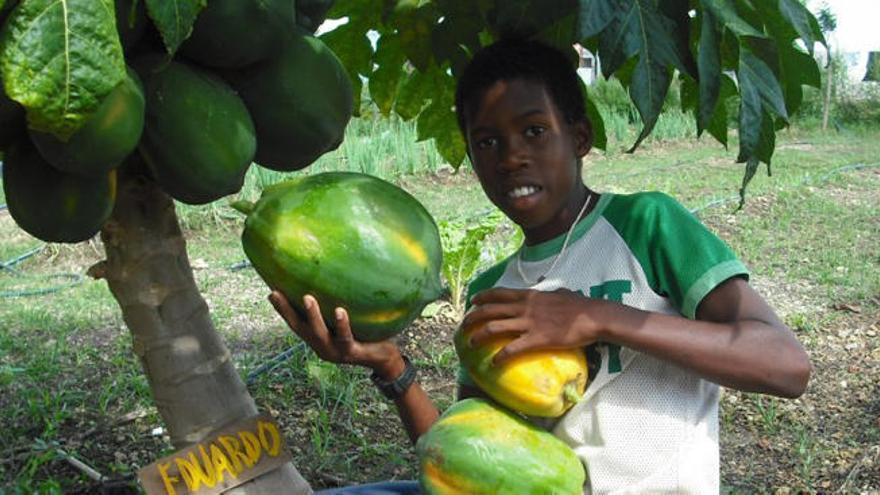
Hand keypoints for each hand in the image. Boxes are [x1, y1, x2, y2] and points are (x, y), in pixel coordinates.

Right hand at [268, 291, 404, 378]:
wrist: (384, 359)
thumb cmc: (365, 334)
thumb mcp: (348, 319)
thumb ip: (337, 305)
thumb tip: (333, 275)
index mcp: (317, 338)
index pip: (296, 322)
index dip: (282, 309)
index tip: (270, 292)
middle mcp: (322, 346)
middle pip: (300, 328)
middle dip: (287, 311)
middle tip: (276, 293)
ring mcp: (335, 352)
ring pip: (320, 334)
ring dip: (313, 316)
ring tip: (307, 298)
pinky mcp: (352, 353)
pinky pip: (345, 338)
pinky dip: (342, 324)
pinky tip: (340, 311)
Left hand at [462, 287, 615, 364]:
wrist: (593, 317)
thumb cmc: (579, 305)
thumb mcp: (559, 292)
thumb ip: (547, 292)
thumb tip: (544, 287)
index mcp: (530, 296)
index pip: (500, 293)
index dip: (483, 297)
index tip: (473, 301)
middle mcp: (525, 307)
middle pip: (491, 311)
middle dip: (473, 317)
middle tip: (464, 325)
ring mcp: (529, 323)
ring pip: (495, 328)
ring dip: (479, 336)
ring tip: (470, 343)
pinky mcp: (537, 339)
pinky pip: (512, 349)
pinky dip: (500, 356)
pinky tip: (493, 363)